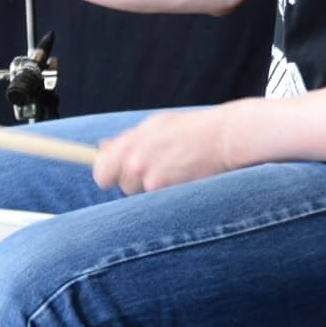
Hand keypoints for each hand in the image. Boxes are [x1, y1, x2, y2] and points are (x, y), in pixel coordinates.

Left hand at [93, 106, 244, 194]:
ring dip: (152, 187)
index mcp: (131, 142)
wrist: (224, 137)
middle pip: (122, 186)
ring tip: (174, 169)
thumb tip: (102, 148)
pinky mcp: (170, 194)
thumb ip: (128, 139)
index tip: (113, 174)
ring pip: (142, 194)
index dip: (106, 174)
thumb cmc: (190, 129)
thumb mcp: (156, 126)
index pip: (101, 172)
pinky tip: (184, 177)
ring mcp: (153, 181)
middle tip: (156, 167)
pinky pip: (160, 200)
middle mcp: (137, 163)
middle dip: (134, 180)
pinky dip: (169, 193)